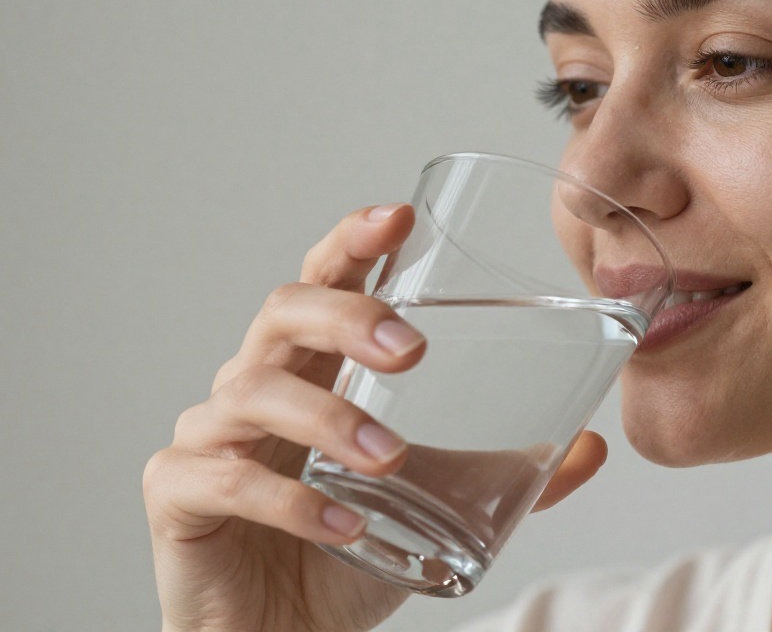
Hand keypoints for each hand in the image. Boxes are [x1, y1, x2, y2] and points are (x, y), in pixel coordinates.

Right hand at [143, 204, 607, 631]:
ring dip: (329, 419)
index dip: (352, 242)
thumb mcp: (436, 504)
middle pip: (284, 312)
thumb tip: (593, 448)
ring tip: (389, 460)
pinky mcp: (179, 492)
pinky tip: (341, 527)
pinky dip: (289, 501)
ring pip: (254, 390)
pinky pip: (225, 476)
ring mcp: (210, 434)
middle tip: (411, 351)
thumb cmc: (341, 554)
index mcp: (313, 369)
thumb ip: (509, 474)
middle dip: (348, 315)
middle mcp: (255, 386)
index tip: (399, 218)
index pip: (324, 281)